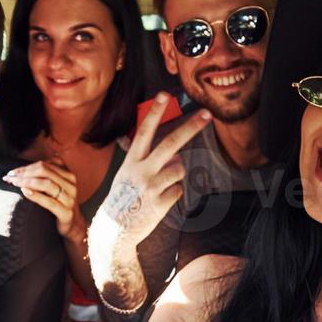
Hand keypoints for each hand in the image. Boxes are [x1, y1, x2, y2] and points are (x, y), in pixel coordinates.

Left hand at [5, 158, 83, 238]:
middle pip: (45, 172)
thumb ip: (46, 174)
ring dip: (28, 181)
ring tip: (15, 183)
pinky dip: (36, 195)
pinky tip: (25, 192)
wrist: (72, 224)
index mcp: (67, 175)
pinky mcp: (66, 213)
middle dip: (25, 173)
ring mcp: (69, 199)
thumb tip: (27, 165)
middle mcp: (70, 185)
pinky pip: (49, 202)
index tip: (11, 172)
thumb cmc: (59, 203)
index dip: (26, 167)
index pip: (44, 165)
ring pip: (47, 184)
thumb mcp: (55, 186)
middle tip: (10, 177)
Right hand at [94, 94, 211, 247]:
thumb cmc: (124, 195)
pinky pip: (179, 190)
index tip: (164, 94)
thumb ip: (149, 160)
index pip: (144, 131)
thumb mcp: (128, 172)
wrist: (115, 227)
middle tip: (207, 114)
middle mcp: (141, 170)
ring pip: (179, 168)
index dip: (155, 112)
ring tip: (161, 184)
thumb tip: (176, 153)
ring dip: (176, 173)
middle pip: (171, 144)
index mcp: (132, 160)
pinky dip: (173, 194)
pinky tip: (159, 201)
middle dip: (190, 127)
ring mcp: (151, 187)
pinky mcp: (160, 203)